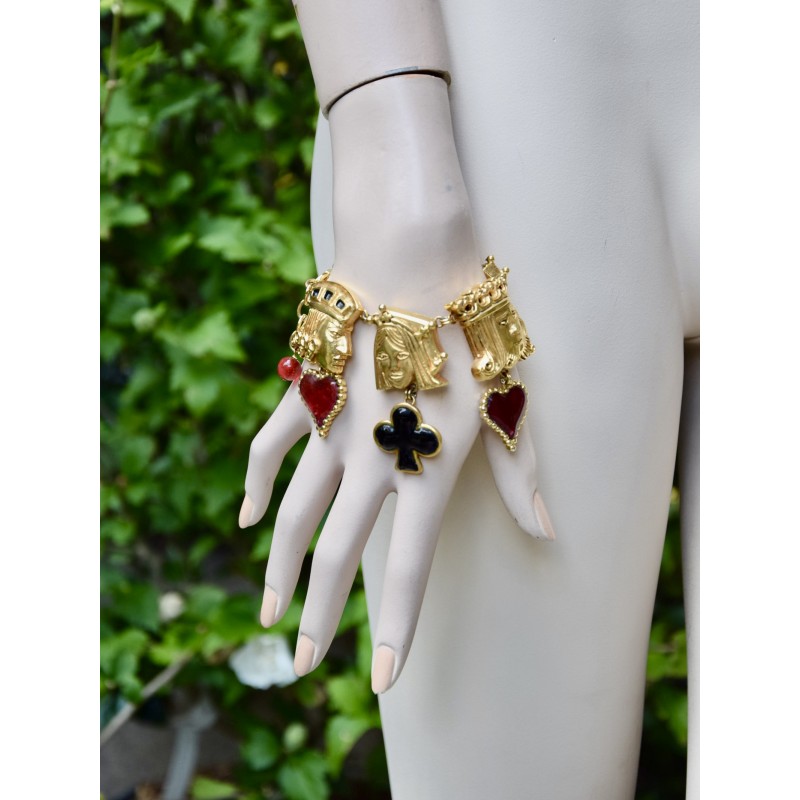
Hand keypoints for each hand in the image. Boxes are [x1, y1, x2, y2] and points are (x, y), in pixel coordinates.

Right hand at [239, 307, 553, 693]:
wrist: (414, 260)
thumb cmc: (470, 332)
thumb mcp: (507, 402)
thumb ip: (518, 471)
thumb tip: (545, 531)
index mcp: (429, 468)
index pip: (411, 569)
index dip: (398, 629)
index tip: (383, 680)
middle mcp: (374, 460)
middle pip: (340, 554)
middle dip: (324, 617)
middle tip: (304, 663)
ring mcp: (332, 428)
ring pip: (295, 515)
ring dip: (281, 570)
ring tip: (270, 614)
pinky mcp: (306, 396)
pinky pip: (269, 449)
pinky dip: (257, 485)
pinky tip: (249, 519)